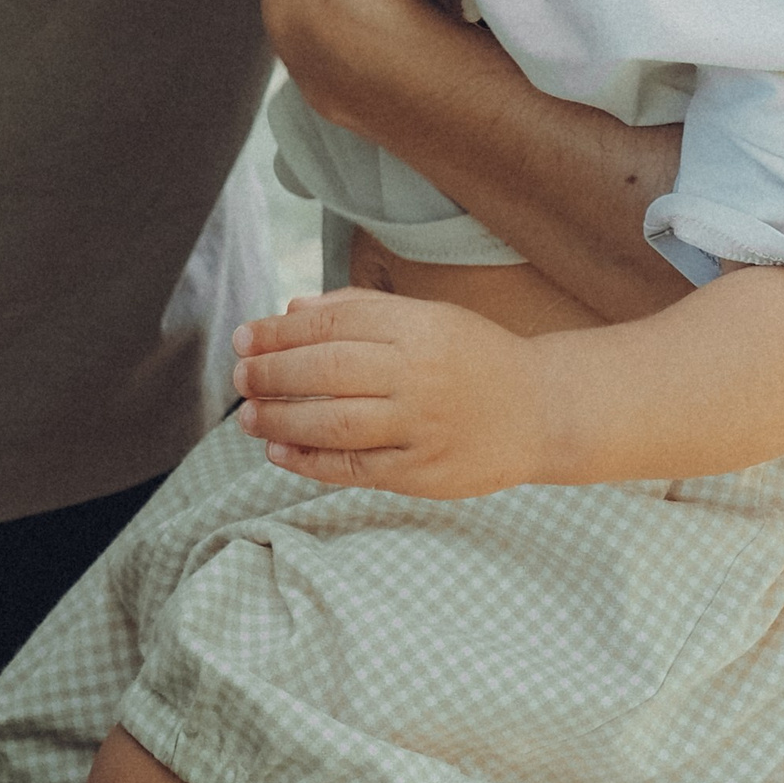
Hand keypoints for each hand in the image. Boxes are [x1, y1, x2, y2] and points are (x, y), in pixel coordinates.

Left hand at [233, 289, 547, 496]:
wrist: (543, 410)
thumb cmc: (476, 356)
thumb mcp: (428, 316)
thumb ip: (360, 309)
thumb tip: (292, 310)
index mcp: (418, 326)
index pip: (333, 324)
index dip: (281, 331)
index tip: (245, 336)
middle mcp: (417, 373)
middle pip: (327, 371)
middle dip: (273, 372)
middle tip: (240, 373)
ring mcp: (420, 425)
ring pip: (335, 422)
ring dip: (282, 419)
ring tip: (249, 415)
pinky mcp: (421, 472)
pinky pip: (354, 468)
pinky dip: (311, 461)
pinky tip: (280, 451)